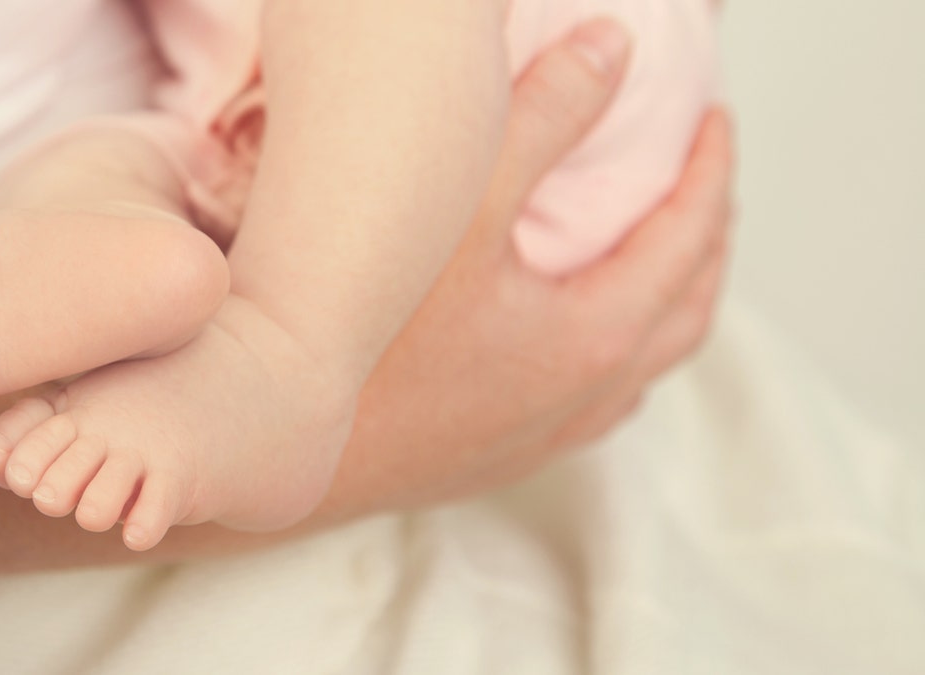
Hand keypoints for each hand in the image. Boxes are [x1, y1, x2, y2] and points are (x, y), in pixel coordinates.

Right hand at [319, 19, 733, 517]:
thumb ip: (543, 120)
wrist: (291, 447)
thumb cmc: (368, 343)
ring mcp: (545, 436)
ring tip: (658, 257)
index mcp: (595, 337)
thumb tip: (610, 51)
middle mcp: (585, 398)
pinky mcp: (503, 457)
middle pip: (687, 310)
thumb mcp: (461, 207)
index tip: (714, 127)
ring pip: (645, 365)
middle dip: (707, 239)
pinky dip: (619, 355)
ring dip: (669, 303)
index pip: (688, 241)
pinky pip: (598, 402)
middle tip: (702, 184)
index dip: (710, 174)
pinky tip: (582, 339)